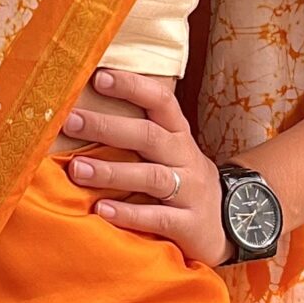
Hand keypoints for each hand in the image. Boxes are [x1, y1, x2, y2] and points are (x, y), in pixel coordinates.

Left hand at [59, 65, 231, 267]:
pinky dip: (129, 213)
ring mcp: (191, 192)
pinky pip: (159, 217)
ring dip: (111, 172)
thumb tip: (83, 112)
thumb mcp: (171, 153)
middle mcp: (186, 158)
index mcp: (179, 135)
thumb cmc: (184, 181)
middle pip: (149, 136)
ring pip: (152, 177)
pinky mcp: (189, 224)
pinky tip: (101, 210)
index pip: (161, 101)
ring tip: (77, 170)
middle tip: (70, 121)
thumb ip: (138, 134)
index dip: (133, 87)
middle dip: (107, 127)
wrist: (233, 223)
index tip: (99, 77)